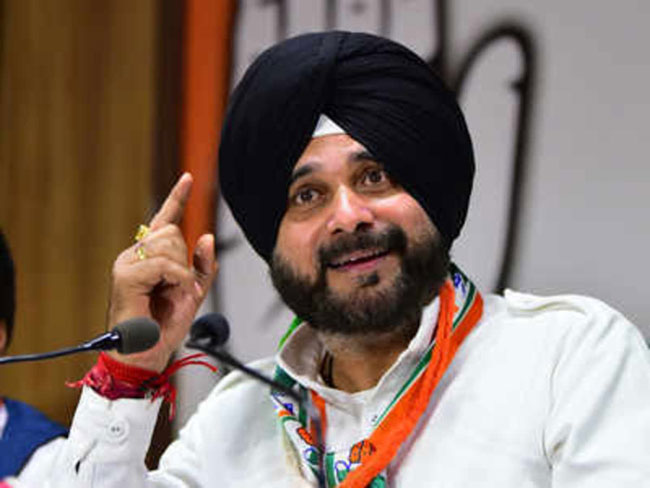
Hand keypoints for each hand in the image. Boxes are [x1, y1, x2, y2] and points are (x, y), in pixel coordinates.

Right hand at [107, 173, 217, 371]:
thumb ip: (203, 267)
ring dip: (182, 272)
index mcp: (151, 258)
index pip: (165, 220)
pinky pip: (165, 264)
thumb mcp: (193, 293)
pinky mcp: (125, 275)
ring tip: (172, 295)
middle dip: (185, 261)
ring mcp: (127, 263)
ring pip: (170, 243)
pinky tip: (174, 295)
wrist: (145, 355)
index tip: (188, 178)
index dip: (177, 198)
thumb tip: (206, 237)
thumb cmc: (164, 327)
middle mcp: (135, 255)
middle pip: (173, 231)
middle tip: (178, 290)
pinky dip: (178, 280)